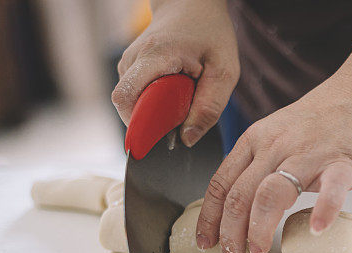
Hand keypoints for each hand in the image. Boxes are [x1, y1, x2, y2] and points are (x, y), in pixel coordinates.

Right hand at [111, 0, 238, 146]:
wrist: (193, 5)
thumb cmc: (210, 34)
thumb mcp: (224, 71)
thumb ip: (209, 108)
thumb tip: (187, 140)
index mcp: (154, 56)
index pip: (127, 99)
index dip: (140, 126)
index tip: (162, 141)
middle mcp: (132, 59)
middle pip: (129, 107)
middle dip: (154, 123)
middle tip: (182, 118)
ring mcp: (127, 64)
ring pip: (133, 105)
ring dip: (156, 113)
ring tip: (181, 99)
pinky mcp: (129, 70)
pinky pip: (137, 98)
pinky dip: (155, 105)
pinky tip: (174, 96)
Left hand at [195, 75, 351, 252]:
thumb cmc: (321, 121)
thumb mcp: (275, 135)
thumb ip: (257, 164)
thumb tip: (237, 204)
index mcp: (256, 140)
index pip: (221, 183)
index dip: (210, 218)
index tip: (206, 241)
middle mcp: (276, 146)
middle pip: (240, 193)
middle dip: (231, 231)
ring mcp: (309, 154)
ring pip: (272, 192)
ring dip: (260, 226)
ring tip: (259, 249)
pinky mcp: (342, 163)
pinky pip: (331, 189)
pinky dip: (323, 211)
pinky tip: (317, 229)